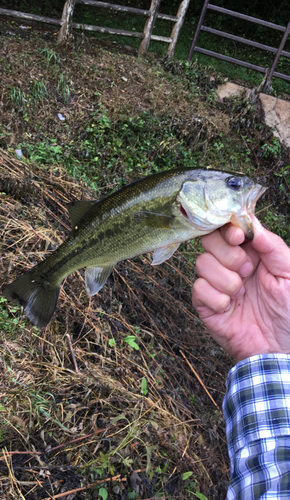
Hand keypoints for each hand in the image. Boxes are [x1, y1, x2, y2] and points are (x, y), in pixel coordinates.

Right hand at [192, 215, 289, 361]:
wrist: (278, 350)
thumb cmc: (289, 312)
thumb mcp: (289, 274)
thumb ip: (273, 246)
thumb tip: (253, 223)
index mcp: (251, 253)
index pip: (228, 229)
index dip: (228, 229)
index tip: (238, 237)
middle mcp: (230, 265)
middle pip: (209, 241)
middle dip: (228, 254)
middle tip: (247, 271)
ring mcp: (216, 284)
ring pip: (202, 263)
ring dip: (226, 280)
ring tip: (241, 293)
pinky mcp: (205, 304)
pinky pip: (199, 289)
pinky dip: (216, 298)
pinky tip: (230, 308)